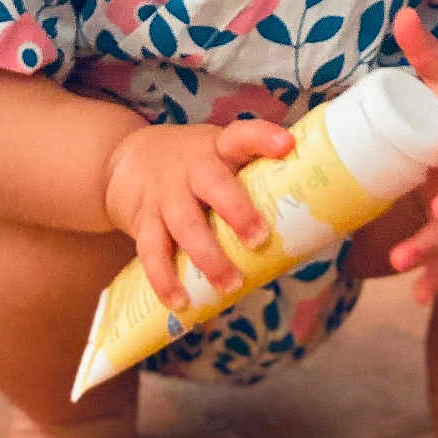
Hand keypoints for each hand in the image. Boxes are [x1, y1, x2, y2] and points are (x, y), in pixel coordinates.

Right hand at [102, 118, 293, 311]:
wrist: (128, 159)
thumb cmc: (194, 166)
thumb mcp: (219, 156)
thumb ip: (253, 180)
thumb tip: (309, 223)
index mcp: (218, 147)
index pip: (241, 135)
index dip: (263, 137)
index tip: (287, 145)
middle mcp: (190, 167)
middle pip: (212, 183)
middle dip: (237, 211)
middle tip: (258, 239)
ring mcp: (165, 194)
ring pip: (184, 224)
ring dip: (208, 256)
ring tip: (230, 284)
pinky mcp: (143, 221)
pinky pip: (152, 251)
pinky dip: (165, 279)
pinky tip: (181, 302)